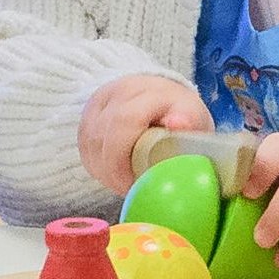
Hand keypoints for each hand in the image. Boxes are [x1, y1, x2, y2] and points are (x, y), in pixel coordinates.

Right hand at [77, 74, 210, 196]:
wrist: (161, 97)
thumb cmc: (180, 114)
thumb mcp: (194, 116)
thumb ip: (189, 121)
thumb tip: (178, 123)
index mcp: (148, 91)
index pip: (124, 121)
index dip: (124, 156)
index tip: (135, 180)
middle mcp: (118, 91)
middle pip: (101, 135)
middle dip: (113, 168)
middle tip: (128, 187)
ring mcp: (99, 103)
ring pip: (89, 142)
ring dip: (104, 169)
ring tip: (123, 182)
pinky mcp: (86, 117)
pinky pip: (84, 146)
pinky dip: (97, 165)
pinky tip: (112, 174)